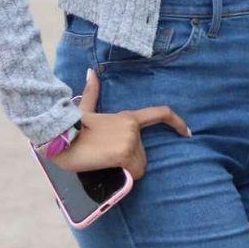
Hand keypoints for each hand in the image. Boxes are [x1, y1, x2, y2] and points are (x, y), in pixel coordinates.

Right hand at [52, 68, 189, 180]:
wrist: (61, 137)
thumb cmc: (73, 127)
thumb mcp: (85, 109)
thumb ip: (92, 92)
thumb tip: (90, 71)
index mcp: (128, 116)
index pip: (160, 113)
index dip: (177, 122)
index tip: (187, 132)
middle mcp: (133, 127)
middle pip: (143, 154)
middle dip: (129, 160)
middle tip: (106, 156)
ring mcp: (130, 140)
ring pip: (138, 166)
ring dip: (124, 169)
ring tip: (104, 160)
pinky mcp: (124, 153)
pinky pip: (133, 173)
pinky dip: (124, 176)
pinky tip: (107, 167)